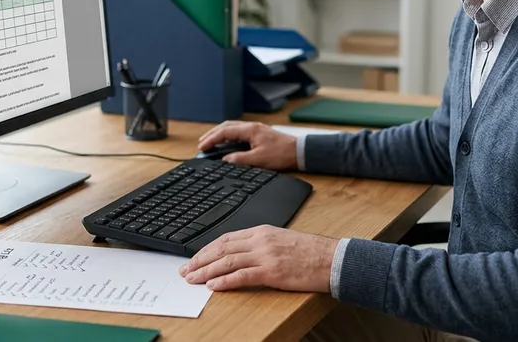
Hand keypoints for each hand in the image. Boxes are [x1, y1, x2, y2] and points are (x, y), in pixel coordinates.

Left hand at [178, 225, 338, 291]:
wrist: (332, 258)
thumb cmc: (310, 252)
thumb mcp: (281, 241)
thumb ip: (260, 245)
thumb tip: (240, 255)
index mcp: (262, 231)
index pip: (226, 238)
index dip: (206, 249)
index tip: (194, 258)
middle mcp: (260, 240)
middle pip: (221, 248)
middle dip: (200, 260)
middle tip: (185, 270)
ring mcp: (265, 255)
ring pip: (227, 261)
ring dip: (206, 271)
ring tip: (192, 279)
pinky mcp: (272, 271)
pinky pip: (242, 276)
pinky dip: (224, 281)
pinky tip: (213, 286)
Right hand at [197, 121, 297, 170]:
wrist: (299, 152)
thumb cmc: (282, 154)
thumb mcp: (259, 160)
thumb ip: (240, 159)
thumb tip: (225, 160)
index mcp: (250, 130)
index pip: (225, 132)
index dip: (211, 139)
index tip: (202, 146)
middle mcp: (251, 127)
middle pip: (226, 126)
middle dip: (212, 134)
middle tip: (202, 143)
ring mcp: (255, 129)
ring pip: (232, 128)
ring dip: (220, 134)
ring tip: (210, 142)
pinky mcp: (258, 134)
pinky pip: (238, 132)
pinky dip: (228, 136)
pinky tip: (226, 143)